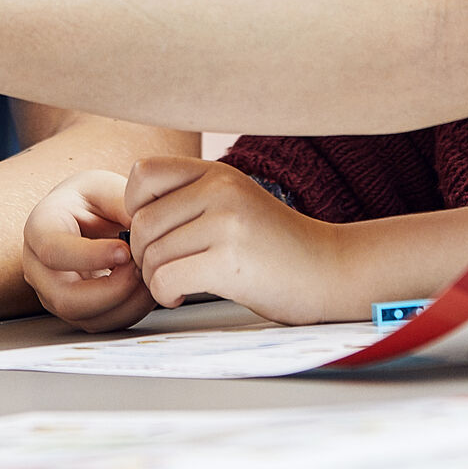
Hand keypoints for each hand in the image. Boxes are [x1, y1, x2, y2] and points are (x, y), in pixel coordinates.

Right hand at [22, 170, 154, 331]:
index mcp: (40, 228)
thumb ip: (121, 204)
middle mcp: (38, 268)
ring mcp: (54, 294)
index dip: (91, 256)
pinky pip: (103, 324)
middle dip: (112, 291)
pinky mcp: (76, 311)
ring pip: (86, 318)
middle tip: (140, 268)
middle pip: (66, 299)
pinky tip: (145, 288)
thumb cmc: (91, 200)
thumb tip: (144, 228)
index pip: (54, 251)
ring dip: (126, 303)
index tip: (125, 251)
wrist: (84, 216)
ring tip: (147, 275)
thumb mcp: (104, 187)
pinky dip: (130, 310)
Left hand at [125, 157, 352, 326]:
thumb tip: (135, 219)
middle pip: (143, 223)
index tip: (157, 232)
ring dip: (155, 279)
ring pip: (152, 254)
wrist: (332, 271)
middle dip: (143, 255)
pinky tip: (184, 296)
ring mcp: (226, 223)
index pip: (144, 172)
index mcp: (219, 173)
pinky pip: (166, 279)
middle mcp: (221, 190)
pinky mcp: (229, 261)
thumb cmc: (281, 248)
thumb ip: (194, 200)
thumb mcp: (238, 204)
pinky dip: (165, 294)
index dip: (136, 206)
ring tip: (179, 285)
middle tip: (165, 270)